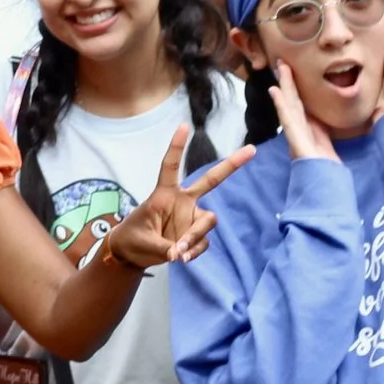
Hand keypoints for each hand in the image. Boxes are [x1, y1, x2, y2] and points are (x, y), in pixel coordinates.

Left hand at [104, 122, 251, 267]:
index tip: (184, 125)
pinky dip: (194, 251)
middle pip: (211, 180)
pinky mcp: (196, 234)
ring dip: (195, 237)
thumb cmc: (133, 239)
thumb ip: (164, 247)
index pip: (171, 166)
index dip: (177, 147)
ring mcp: (191, 217)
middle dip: (231, 165)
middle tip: (252, 150)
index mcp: (164, 194)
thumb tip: (181, 254)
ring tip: (178, 253)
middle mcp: (182, 201)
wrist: (132, 254)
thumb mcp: (143, 241)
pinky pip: (203, 242)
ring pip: (208, 221)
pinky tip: (181, 258)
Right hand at [267, 60, 339, 162]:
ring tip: (281, 69)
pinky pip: (288, 121)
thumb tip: (331, 116)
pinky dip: (281, 105)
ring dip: (283, 87)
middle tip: (284, 62)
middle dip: (288, 82)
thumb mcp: (327, 145)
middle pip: (293, 101)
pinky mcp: (296, 142)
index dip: (297, 87)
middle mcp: (299, 131)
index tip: (295, 70)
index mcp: (309, 130)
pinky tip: (276, 92)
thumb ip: (325, 131)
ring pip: (289, 106)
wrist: (325, 191)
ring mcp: (295, 136)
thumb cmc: (328, 171)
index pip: (302, 104)